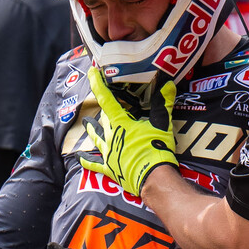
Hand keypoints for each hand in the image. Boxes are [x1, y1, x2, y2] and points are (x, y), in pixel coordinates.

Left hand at [88, 69, 178, 197]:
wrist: (153, 177)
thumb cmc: (156, 148)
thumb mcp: (161, 124)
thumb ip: (163, 103)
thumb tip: (168, 83)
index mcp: (120, 122)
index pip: (106, 98)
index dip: (98, 83)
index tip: (91, 71)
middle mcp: (110, 136)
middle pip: (103, 118)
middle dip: (103, 110)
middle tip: (102, 102)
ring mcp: (108, 153)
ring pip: (97, 138)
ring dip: (92, 130)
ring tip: (87, 123)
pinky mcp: (110, 168)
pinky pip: (95, 164)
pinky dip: (88, 161)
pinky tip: (80, 158)